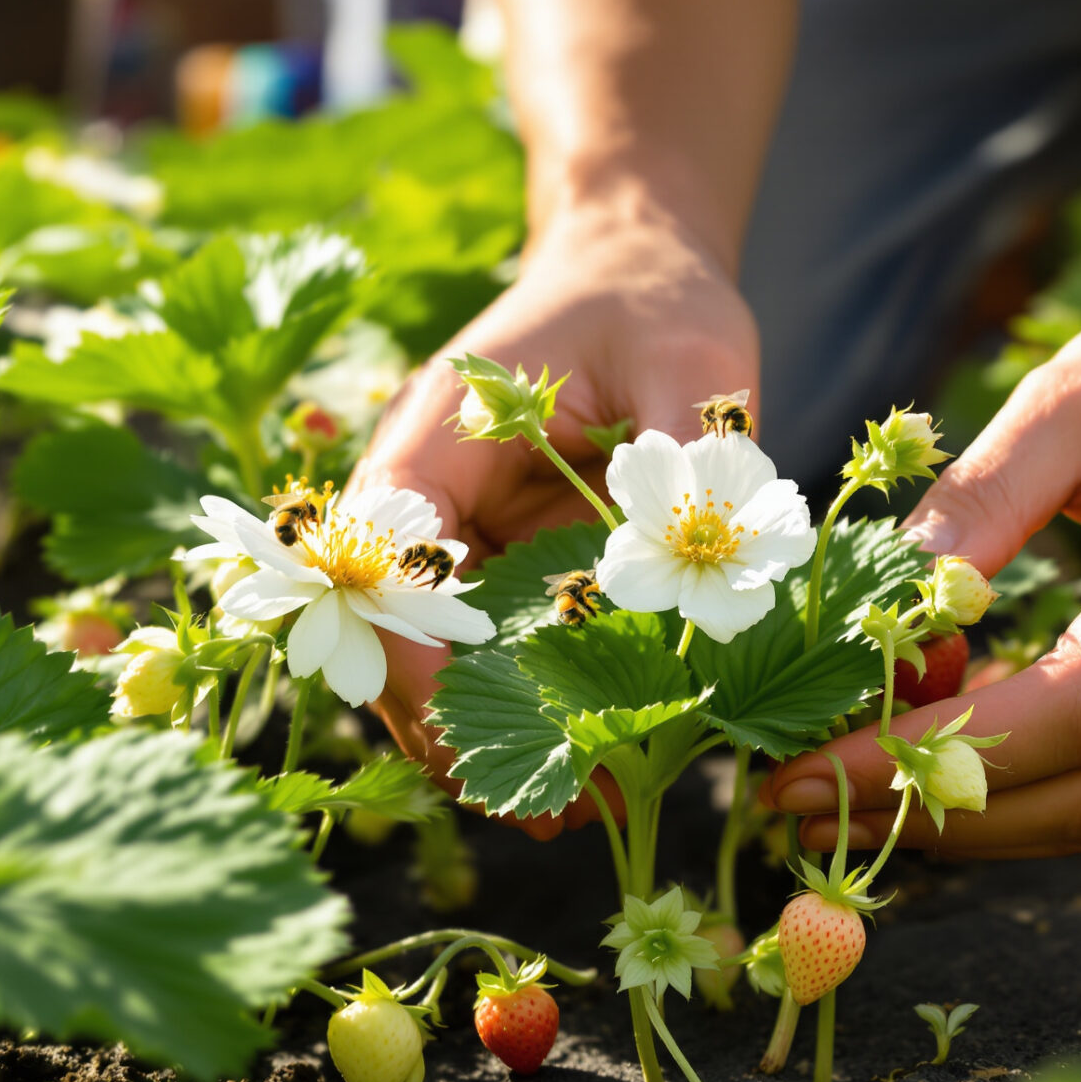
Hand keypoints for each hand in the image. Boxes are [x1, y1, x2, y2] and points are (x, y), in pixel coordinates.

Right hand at [356, 216, 758, 836]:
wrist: (637, 272)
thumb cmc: (653, 301)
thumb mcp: (690, 355)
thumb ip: (688, 446)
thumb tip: (696, 543)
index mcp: (438, 433)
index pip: (384, 550)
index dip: (406, 640)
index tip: (461, 717)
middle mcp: (431, 497)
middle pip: (392, 627)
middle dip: (448, 723)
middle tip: (530, 802)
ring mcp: (464, 541)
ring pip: (437, 660)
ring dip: (488, 735)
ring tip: (566, 810)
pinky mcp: (508, 571)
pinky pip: (498, 656)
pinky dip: (532, 713)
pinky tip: (591, 771)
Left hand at [762, 261, 1080, 856]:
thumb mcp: (1064, 400)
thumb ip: (977, 505)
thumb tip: (885, 625)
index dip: (943, 750)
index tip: (810, 761)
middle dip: (945, 811)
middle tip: (800, 801)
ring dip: (979, 821)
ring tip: (843, 795)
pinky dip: (1027, 794)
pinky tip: (928, 768)